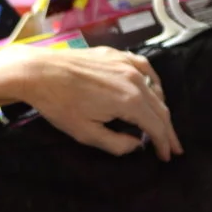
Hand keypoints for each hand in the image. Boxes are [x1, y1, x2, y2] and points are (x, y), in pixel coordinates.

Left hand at [5, 45, 181, 161]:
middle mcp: (135, 80)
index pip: (156, 126)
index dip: (163, 143)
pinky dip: (153, 83)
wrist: (39, 71)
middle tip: (172, 147)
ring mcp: (127, 63)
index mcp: (131, 101)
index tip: (166, 157)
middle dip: (167, 130)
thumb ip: (116, 143)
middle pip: (160, 108)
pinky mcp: (117, 55)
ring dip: (161, 109)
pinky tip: (152, 90)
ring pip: (155, 89)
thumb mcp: (86, 133)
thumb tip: (136, 144)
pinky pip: (145, 69)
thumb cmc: (59, 105)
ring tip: (162, 125)